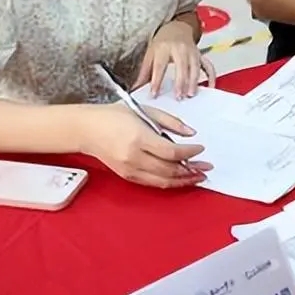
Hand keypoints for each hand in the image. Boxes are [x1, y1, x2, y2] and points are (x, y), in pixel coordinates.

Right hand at [78, 103, 211, 188]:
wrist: (87, 129)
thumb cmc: (114, 116)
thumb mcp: (145, 110)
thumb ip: (171, 122)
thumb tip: (191, 133)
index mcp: (139, 138)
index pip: (172, 152)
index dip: (190, 152)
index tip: (201, 148)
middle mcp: (134, 157)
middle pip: (170, 169)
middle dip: (192, 169)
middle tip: (207, 166)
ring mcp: (130, 169)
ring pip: (163, 181)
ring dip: (184, 180)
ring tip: (199, 176)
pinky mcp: (127, 176)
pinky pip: (153, 183)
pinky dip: (169, 182)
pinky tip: (181, 178)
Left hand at [138, 20, 215, 98]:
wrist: (176, 28)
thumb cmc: (162, 42)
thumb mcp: (150, 54)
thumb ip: (144, 72)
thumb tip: (136, 88)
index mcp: (164, 48)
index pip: (160, 66)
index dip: (157, 81)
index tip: (154, 94)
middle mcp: (180, 49)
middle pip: (181, 66)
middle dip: (181, 82)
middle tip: (178, 96)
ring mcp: (192, 52)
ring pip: (195, 67)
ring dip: (194, 82)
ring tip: (191, 94)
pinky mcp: (200, 55)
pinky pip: (208, 66)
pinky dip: (211, 77)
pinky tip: (209, 87)